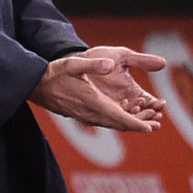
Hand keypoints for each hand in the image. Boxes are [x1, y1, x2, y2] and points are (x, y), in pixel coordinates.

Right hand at [31, 55, 160, 132]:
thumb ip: (93, 65)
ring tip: (147, 122)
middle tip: (156, 125)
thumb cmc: (54, 73)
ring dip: (130, 124)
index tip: (150, 128)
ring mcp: (86, 117)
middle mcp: (91, 114)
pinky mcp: (83, 115)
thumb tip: (110, 65)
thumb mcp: (73, 64)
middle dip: (138, 125)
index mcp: (92, 103)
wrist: (36, 86)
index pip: (118, 118)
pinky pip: (105, 121)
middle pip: (119, 125)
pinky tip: (127, 114)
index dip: (136, 124)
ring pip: (113, 124)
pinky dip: (119, 120)